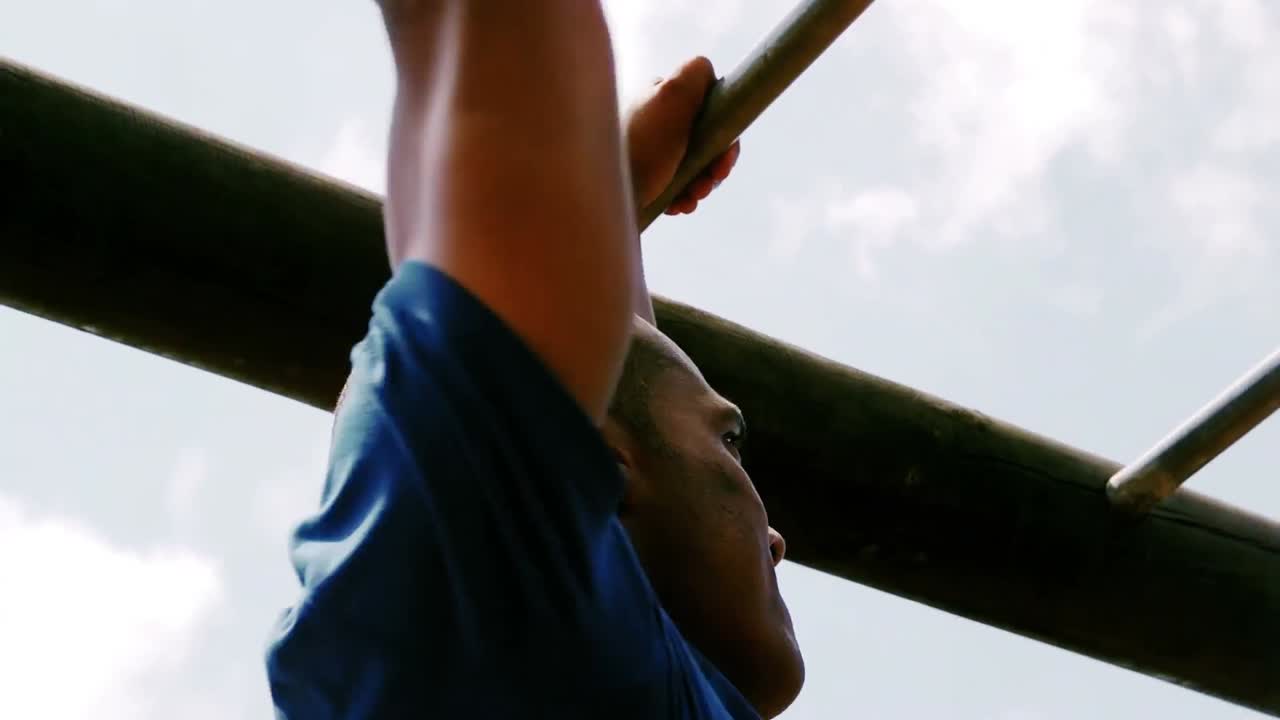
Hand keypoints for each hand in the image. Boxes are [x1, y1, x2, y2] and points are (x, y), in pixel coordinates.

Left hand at [625, 56, 741, 215]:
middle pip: (703, 140)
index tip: (723, 161)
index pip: (707, 109)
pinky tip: (677, 206)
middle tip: (707, 185)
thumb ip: (695, 74)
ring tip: (691, 198)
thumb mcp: (671, 96)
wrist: (600, 196)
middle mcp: (651, 120)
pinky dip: (682, 197)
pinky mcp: (640, 179)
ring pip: (691, 166)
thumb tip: (706, 70)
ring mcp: (646, 151)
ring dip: (700, 184)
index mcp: (658, 97)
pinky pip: (673, 186)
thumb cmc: (640, 147)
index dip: (723, 134)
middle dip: (712, 165)